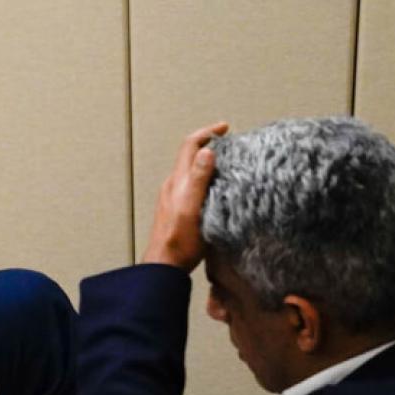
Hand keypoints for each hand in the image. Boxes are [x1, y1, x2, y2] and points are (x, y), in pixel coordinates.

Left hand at [140, 121, 228, 270]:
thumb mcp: (191, 207)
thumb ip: (198, 179)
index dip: (207, 133)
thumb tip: (206, 151)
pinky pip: (191, 186)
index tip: (226, 128)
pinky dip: (205, 178)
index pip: (190, 146)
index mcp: (178, 182)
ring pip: (190, 171)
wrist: (164, 266)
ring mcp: (173, 199)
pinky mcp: (177, 211)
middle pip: (189, 155)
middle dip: (209, 144)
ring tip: (228, 163)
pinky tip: (216, 189)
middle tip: (230, 143)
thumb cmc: (178, 242)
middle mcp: (173, 186)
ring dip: (207, 161)